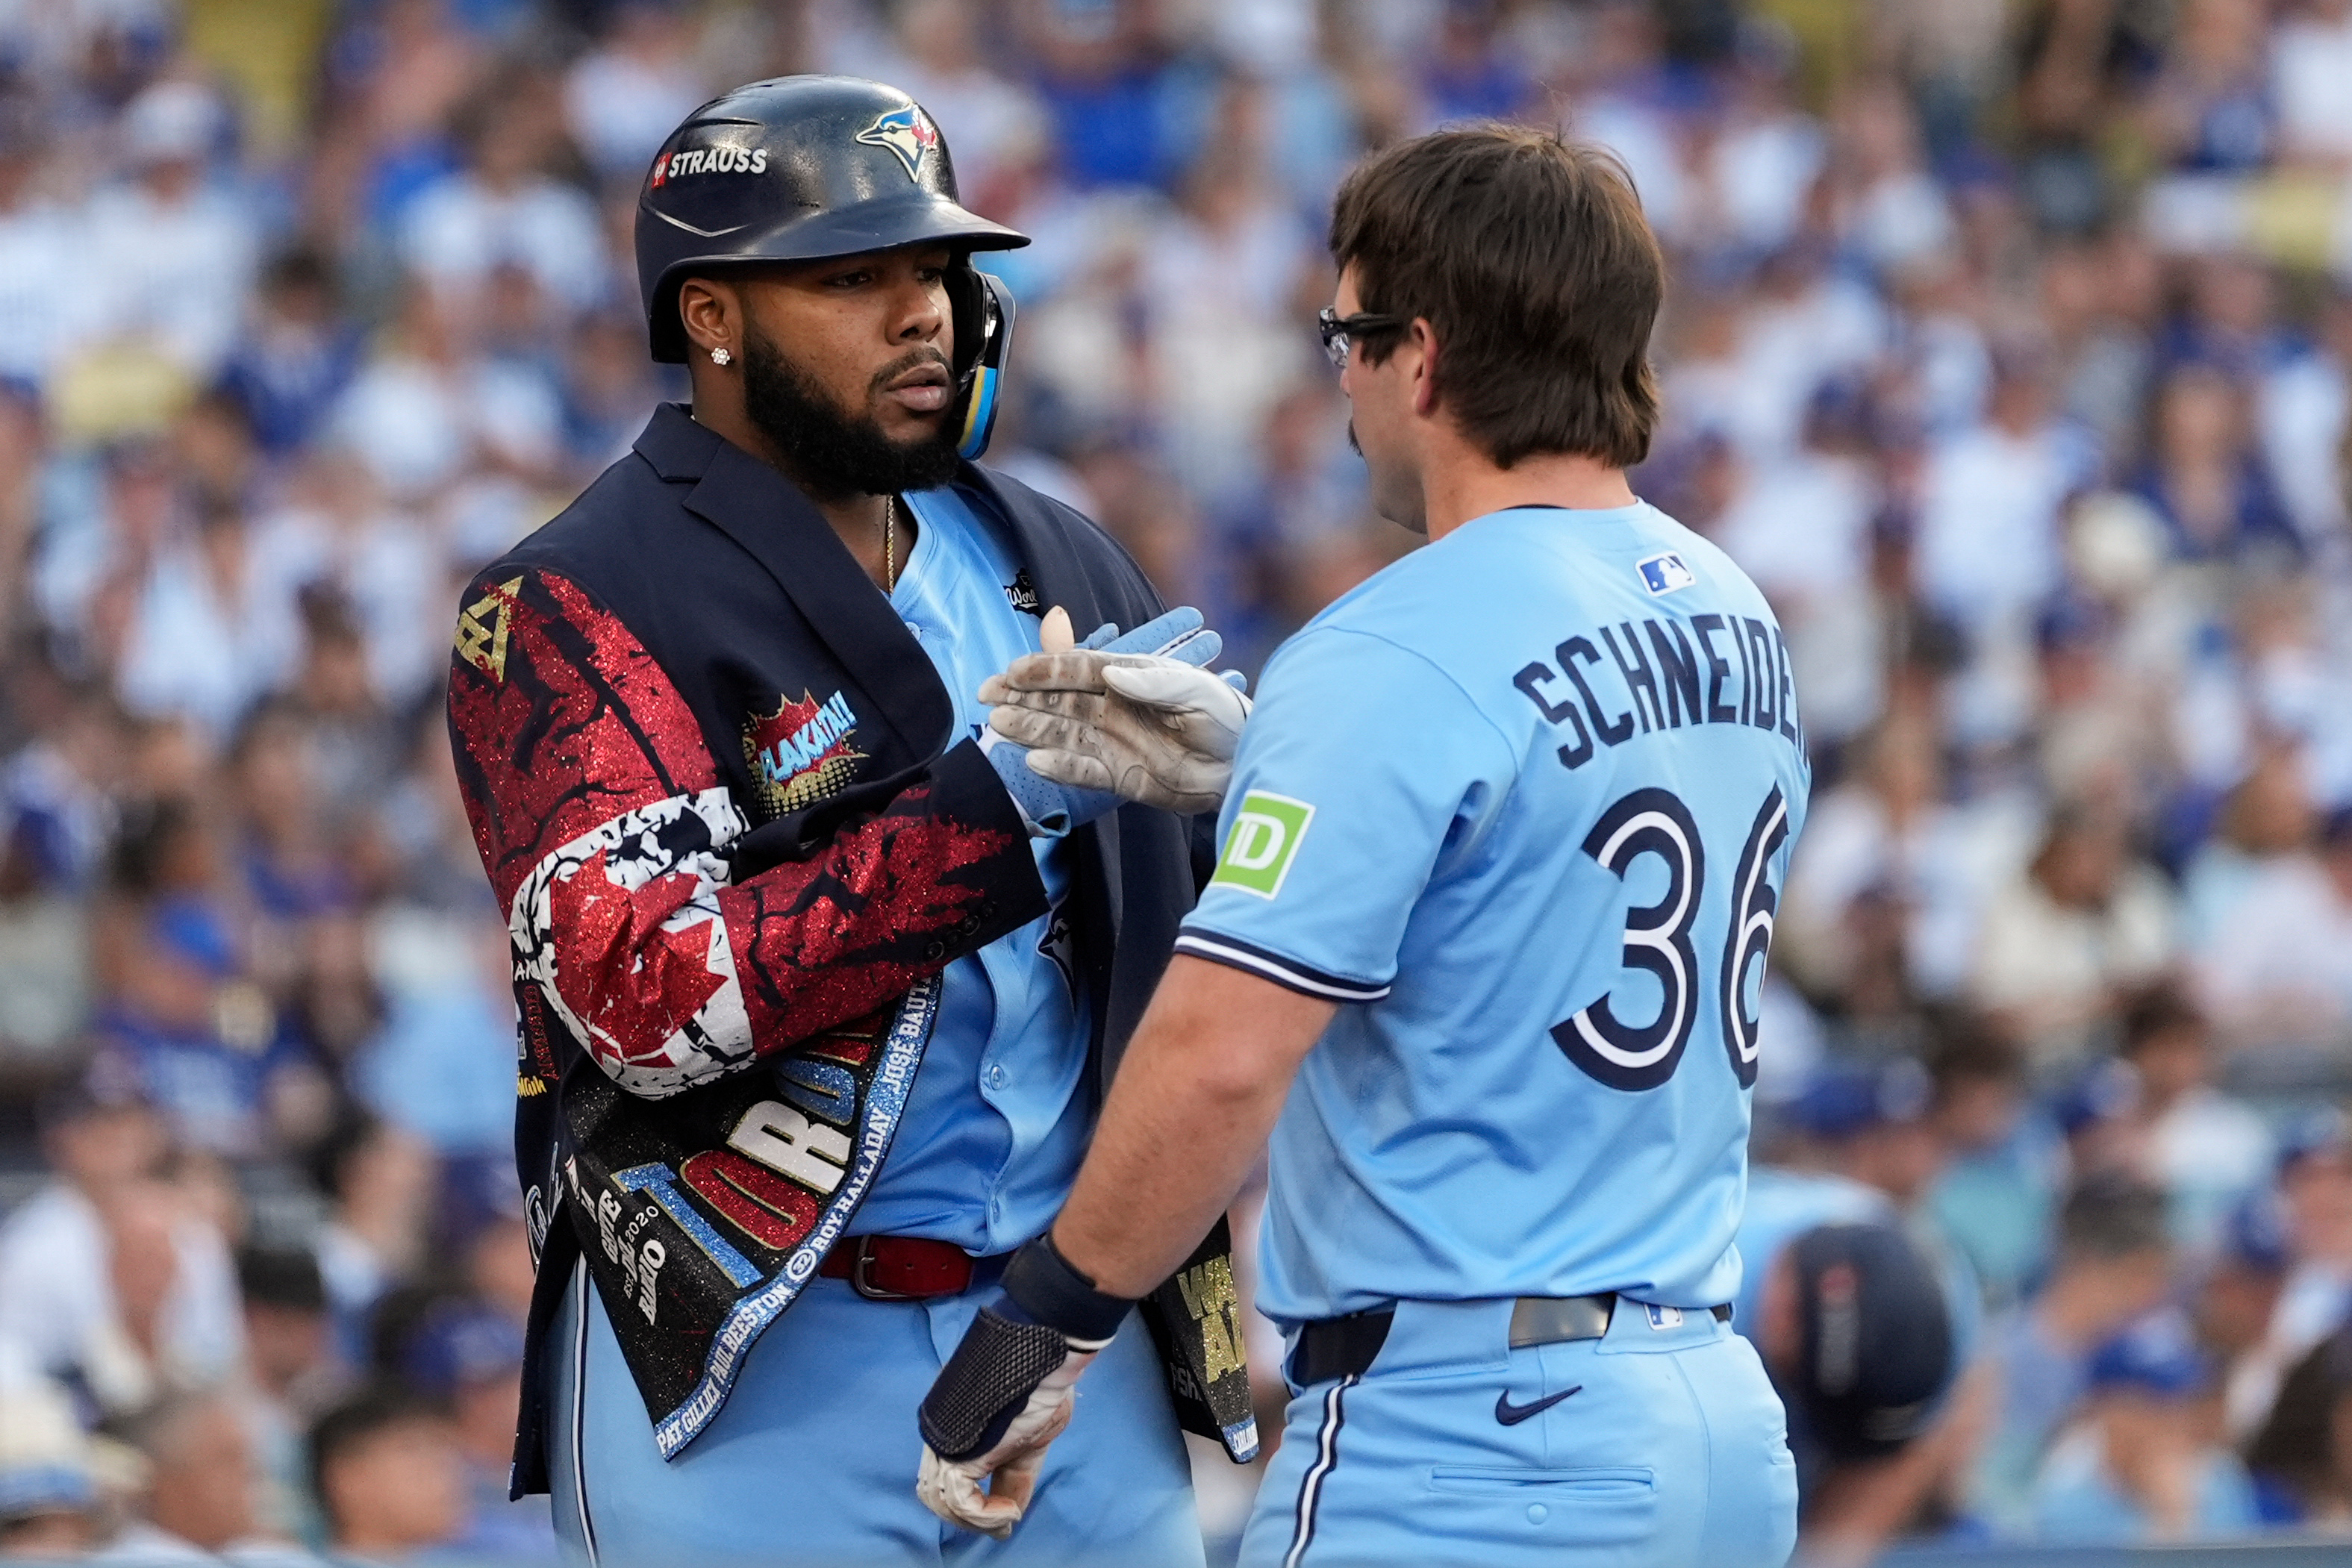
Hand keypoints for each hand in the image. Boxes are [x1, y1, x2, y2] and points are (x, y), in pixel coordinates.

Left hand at [916, 1235, 1132, 1537]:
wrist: (1044, 1357)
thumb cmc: (1044, 1385)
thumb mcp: (1035, 1439)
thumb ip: (1015, 1471)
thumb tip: (1011, 1507)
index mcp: (966, 1432)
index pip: (954, 1480)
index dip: (978, 1509)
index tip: (1005, 1520)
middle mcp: (949, 1436)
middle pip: (940, 1493)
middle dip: (973, 1518)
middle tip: (1003, 1523)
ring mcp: (950, 1441)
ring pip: (944, 1501)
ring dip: (980, 1520)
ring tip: (1008, 1516)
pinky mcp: (958, 1447)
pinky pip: (960, 1499)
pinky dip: (984, 1516)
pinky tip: (1008, 1512)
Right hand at [980, 606, 1226, 832]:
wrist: (1243, 765)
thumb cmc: (1224, 718)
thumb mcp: (1194, 692)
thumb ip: (1154, 682)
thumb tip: (1111, 675)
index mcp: (1129, 678)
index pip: (1078, 668)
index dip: (1045, 668)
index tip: (1013, 670)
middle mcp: (1113, 708)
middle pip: (1059, 700)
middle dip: (1022, 697)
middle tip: (987, 696)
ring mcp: (1113, 742)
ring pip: (1063, 733)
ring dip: (1031, 729)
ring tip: (999, 726)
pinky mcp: (1119, 776)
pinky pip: (1082, 770)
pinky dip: (1060, 767)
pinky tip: (1035, 761)